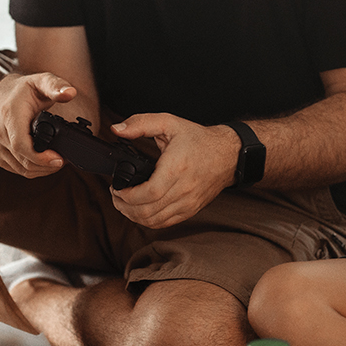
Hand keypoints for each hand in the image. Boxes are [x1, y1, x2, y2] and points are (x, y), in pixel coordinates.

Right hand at [0, 72, 77, 177]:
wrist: (3, 94)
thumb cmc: (25, 89)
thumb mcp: (42, 81)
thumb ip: (57, 86)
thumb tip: (70, 93)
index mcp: (9, 115)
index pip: (21, 145)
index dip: (40, 157)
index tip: (58, 159)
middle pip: (24, 160)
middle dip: (47, 165)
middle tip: (64, 160)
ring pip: (21, 168)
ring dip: (41, 169)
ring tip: (57, 161)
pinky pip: (16, 169)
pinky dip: (32, 170)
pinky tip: (44, 162)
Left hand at [108, 114, 237, 229]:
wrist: (229, 154)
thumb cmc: (199, 140)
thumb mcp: (169, 122)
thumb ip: (141, 123)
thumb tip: (117, 129)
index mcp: (176, 168)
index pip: (148, 194)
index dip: (126, 196)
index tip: (116, 188)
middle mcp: (184, 189)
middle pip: (147, 211)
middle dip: (124, 207)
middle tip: (116, 196)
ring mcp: (188, 202)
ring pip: (154, 221)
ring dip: (134, 216)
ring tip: (125, 204)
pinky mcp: (191, 209)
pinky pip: (165, 223)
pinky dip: (149, 220)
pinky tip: (141, 210)